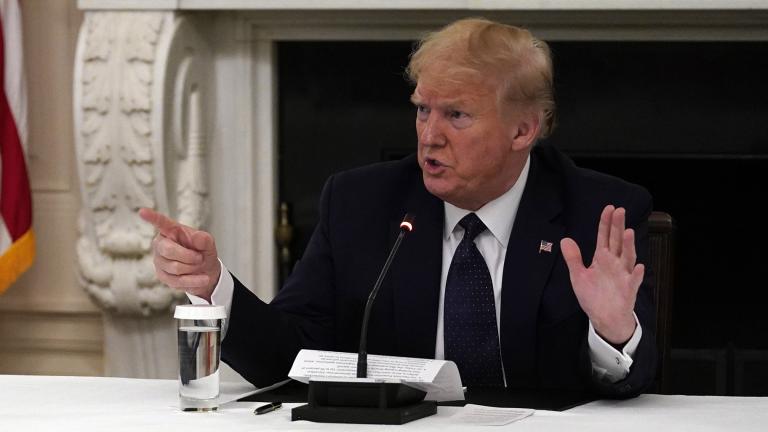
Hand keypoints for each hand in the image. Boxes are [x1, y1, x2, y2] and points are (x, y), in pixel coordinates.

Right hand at [138, 208, 219, 301]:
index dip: (152, 217)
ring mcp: (160, 261)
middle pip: (168, 250)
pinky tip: (202, 279)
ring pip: (174, 267)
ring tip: (199, 265)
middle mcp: (161, 244)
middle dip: (188, 256)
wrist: (206, 272)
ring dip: (192, 268)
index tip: (142, 211)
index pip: (161, 223)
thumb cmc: (203, 252)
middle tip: (200, 257)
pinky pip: (177, 280)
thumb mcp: (208, 243)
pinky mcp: (162, 276)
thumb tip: (198, 237)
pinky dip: (193, 280)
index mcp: (172, 231)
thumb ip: (204, 239)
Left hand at [560, 205, 643, 344]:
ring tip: (628, 232)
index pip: (604, 237)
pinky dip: (636, 274)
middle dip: (618, 227)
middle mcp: (615, 263)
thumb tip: (565, 240)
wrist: (604, 318)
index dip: (606, 223)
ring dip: (628, 246)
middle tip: (620, 211)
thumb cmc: (593, 296)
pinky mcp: (628, 290)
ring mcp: (623, 275)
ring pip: (627, 258)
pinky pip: (633, 281)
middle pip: (617, 242)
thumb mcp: (578, 276)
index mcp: (602, 259)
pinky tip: (638, 266)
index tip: (609, 208)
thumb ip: (573, 258)